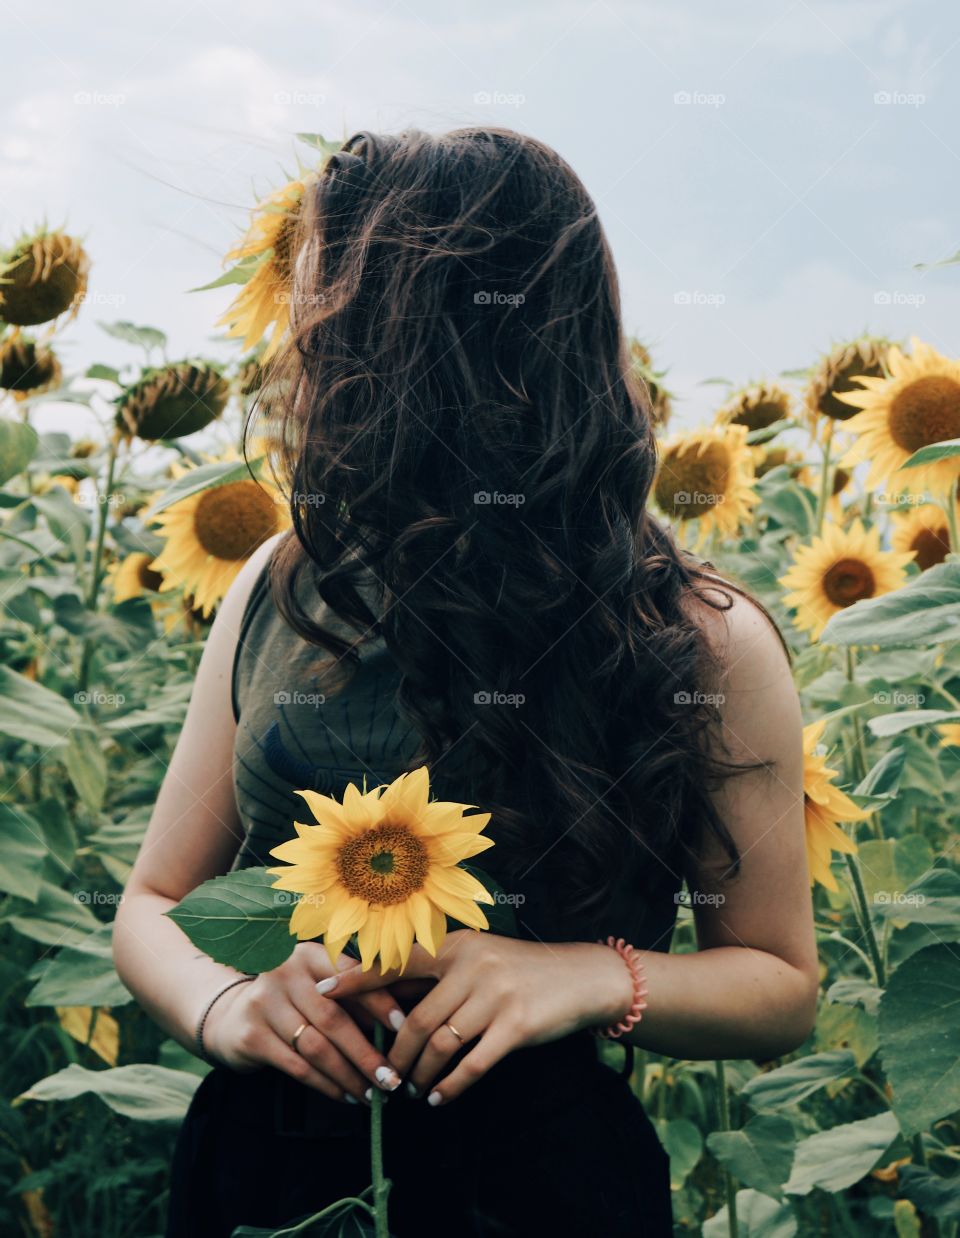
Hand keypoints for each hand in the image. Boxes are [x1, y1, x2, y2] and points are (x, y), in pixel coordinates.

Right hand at [201, 943, 405, 1102]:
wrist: (234, 1016)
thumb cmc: (297, 1002)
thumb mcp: (324, 988)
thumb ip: (360, 995)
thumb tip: (411, 1016)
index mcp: (311, 955)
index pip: (351, 977)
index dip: (380, 1001)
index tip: (406, 1027)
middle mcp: (285, 972)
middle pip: (334, 1018)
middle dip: (367, 1053)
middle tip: (392, 1079)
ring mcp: (264, 1002)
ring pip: (316, 1046)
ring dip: (349, 1075)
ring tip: (372, 1095)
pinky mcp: (251, 1034)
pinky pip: (296, 1066)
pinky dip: (325, 1084)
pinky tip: (344, 1095)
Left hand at [326, 931, 634, 1104]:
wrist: (580, 977)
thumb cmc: (520, 970)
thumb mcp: (477, 959)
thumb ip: (435, 975)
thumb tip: (383, 994)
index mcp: (456, 946)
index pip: (396, 962)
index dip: (356, 978)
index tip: (321, 991)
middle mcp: (472, 965)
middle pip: (416, 1019)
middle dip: (395, 1054)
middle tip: (384, 1076)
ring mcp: (495, 995)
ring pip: (440, 1043)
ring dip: (420, 1073)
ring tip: (411, 1089)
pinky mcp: (516, 1025)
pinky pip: (473, 1063)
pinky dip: (451, 1085)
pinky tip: (440, 1097)